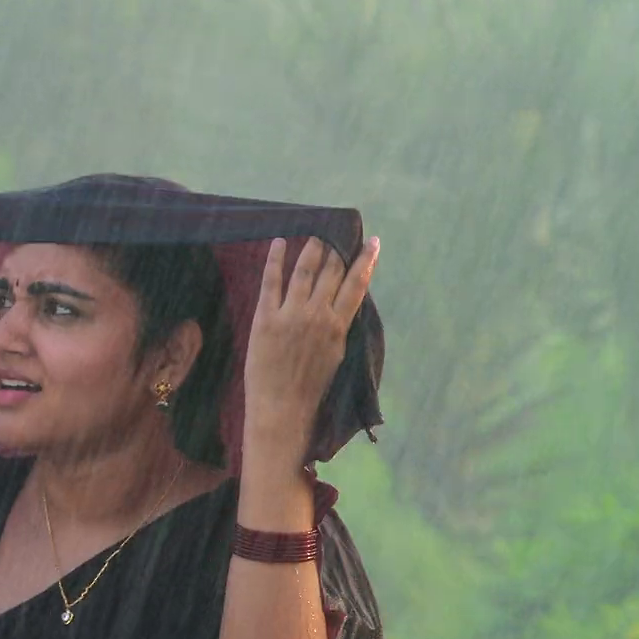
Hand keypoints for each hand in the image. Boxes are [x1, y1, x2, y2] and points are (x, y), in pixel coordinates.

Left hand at [243, 235, 378, 451]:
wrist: (282, 409)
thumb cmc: (311, 390)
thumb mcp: (337, 357)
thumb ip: (339, 328)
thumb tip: (344, 304)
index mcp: (338, 326)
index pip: (356, 285)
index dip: (365, 261)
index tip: (373, 242)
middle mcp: (317, 315)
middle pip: (331, 272)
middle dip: (336, 248)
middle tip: (338, 229)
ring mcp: (290, 315)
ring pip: (304, 271)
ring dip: (311, 248)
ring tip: (315, 232)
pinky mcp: (266, 318)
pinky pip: (271, 281)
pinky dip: (276, 259)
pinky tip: (280, 242)